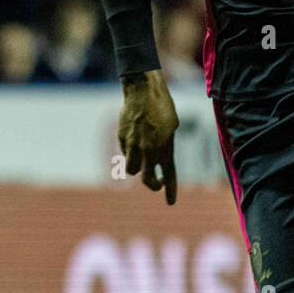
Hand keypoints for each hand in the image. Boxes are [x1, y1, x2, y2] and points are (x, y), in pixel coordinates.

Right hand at [118, 69, 178, 204]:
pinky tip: (135, 139)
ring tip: (143, 158)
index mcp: (164, 147)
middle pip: (147, 179)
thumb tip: (159, 159)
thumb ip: (166, 146)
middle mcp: (148, 150)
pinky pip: (126, 152)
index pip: (169, 175)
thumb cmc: (162, 106)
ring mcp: (133, 145)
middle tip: (157, 183)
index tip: (171, 202)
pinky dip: (130, 151)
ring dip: (138, 168)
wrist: (142, 90)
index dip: (170, 190)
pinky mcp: (122, 139)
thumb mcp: (172, 127)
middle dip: (153, 185)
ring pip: (131, 169)